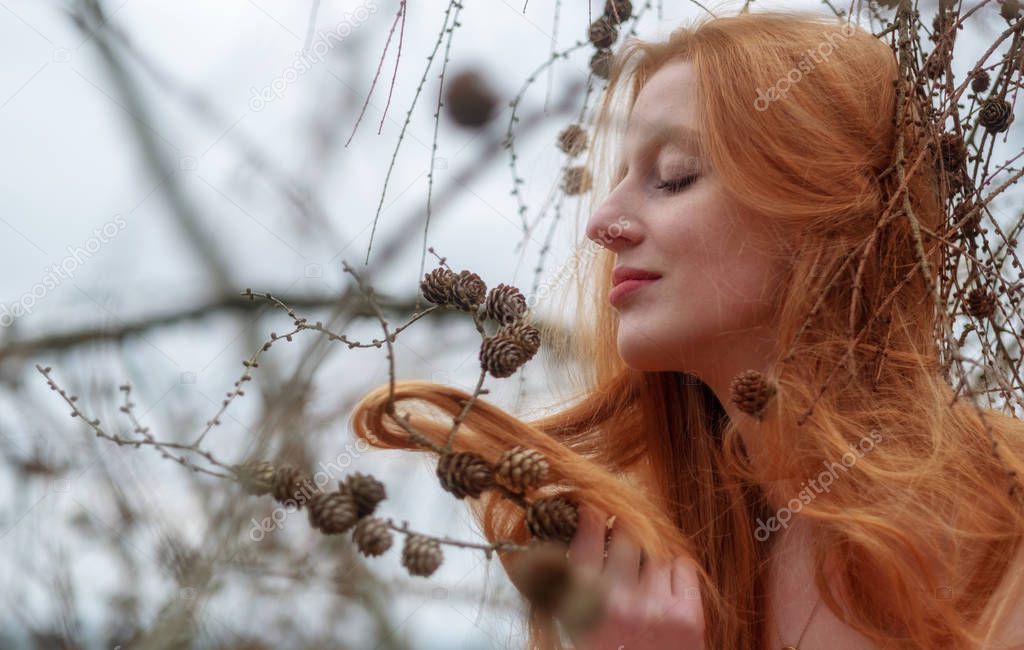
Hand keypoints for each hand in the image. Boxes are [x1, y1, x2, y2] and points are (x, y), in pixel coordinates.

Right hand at [566, 504, 705, 649]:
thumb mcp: (575, 626)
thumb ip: (567, 587)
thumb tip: (562, 539)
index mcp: (583, 605)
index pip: (586, 537)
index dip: (591, 515)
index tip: (594, 508)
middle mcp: (617, 601)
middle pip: (627, 535)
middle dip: (625, 536)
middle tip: (626, 543)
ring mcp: (655, 607)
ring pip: (656, 551)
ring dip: (651, 558)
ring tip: (647, 580)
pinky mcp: (688, 616)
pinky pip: (684, 566)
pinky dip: (677, 573)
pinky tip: (667, 591)